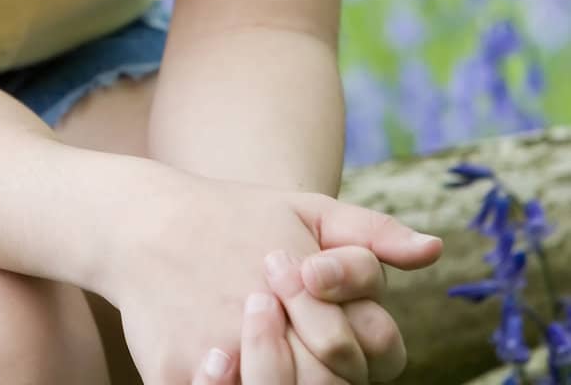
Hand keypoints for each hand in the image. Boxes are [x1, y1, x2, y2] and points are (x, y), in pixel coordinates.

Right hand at [104, 173, 442, 384]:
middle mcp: (258, 319)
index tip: (313, 309)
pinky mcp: (172, 373)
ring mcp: (214, 352)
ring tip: (258, 346)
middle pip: (320, 384)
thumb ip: (371, 234)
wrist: (145, 221)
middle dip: (313, 369)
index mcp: (301, 280)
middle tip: (286, 334)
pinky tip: (223, 364)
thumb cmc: (237, 217)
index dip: (346, 345)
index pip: (355, 350)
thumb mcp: (306, 210)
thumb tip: (432, 251)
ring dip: (273, 377)